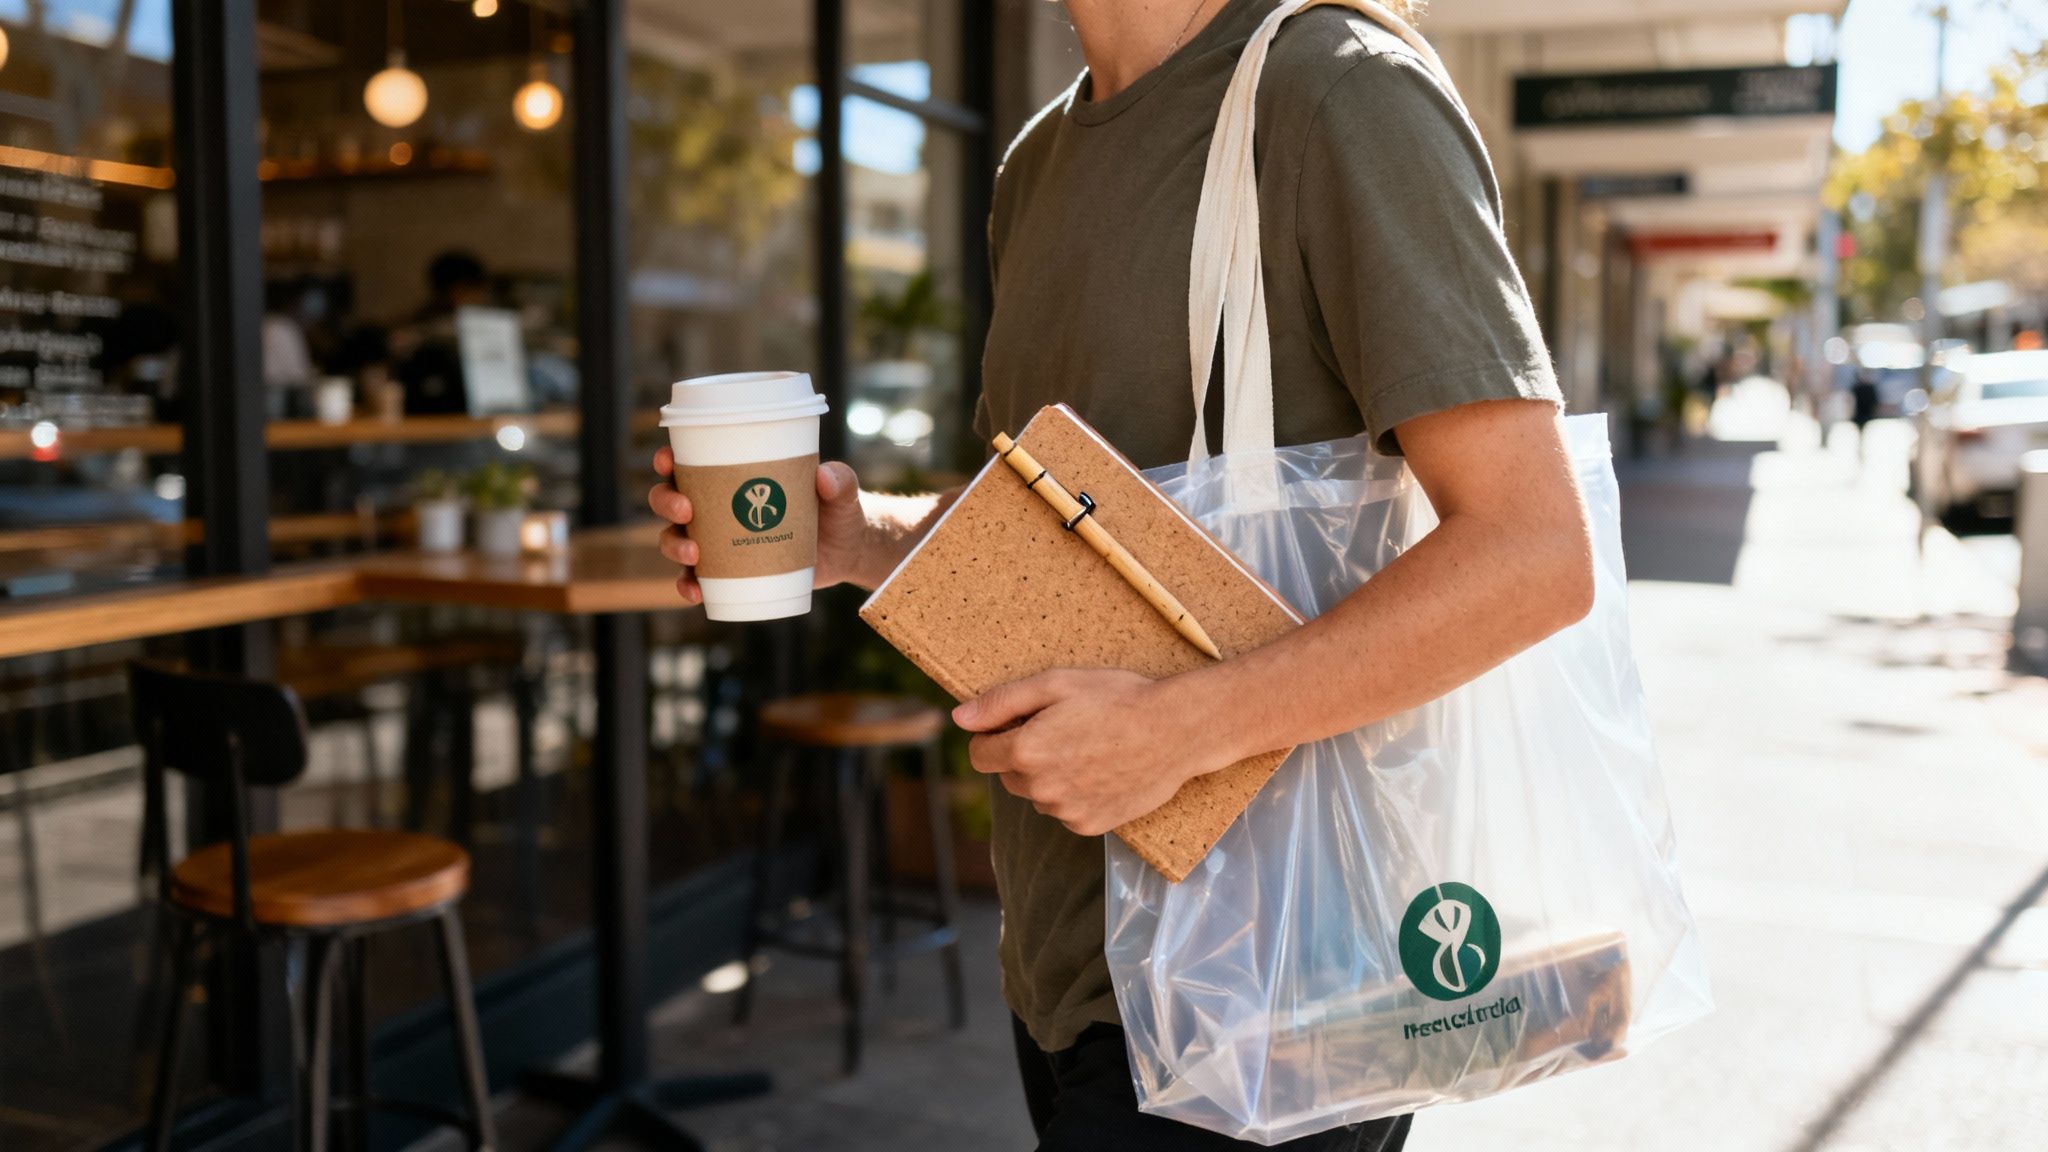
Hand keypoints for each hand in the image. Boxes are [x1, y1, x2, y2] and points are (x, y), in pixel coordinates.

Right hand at [648, 447, 869, 604]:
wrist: (846, 550)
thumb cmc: (837, 510)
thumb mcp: (843, 493)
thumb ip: (840, 481)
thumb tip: (824, 477)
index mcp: (732, 475)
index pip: (688, 462)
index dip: (667, 460)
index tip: (667, 461)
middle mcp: (716, 506)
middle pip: (670, 499)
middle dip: (666, 502)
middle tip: (686, 510)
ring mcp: (719, 541)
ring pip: (676, 538)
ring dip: (673, 545)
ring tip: (694, 554)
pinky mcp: (728, 571)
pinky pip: (697, 579)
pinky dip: (688, 585)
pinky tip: (696, 592)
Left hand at [952, 669, 1227, 836]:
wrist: (1176, 730)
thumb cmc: (1117, 698)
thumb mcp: (1056, 683)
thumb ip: (1001, 702)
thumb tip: (959, 718)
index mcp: (1025, 751)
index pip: (980, 754)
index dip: (997, 734)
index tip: (1024, 721)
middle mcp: (1040, 788)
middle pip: (1009, 775)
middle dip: (1024, 754)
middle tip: (1064, 729)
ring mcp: (1065, 811)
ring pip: (1038, 794)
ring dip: (1050, 775)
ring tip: (1089, 748)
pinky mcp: (1089, 825)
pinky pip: (1065, 811)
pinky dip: (1075, 794)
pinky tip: (1102, 770)